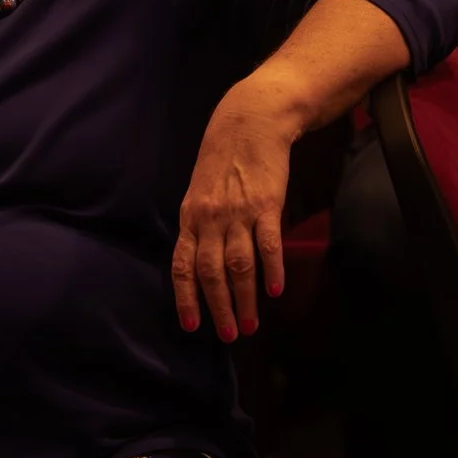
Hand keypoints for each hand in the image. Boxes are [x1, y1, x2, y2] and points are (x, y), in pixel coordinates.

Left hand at [172, 80, 300, 341]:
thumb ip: (200, 226)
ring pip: (238, 265)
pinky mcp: (266, 205)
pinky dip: (271, 269)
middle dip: (218, 308)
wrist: (248, 122)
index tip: (192, 326)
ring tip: (251, 325)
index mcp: (190, 217)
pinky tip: (275, 291)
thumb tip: (200, 263)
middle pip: (210, 272)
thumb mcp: (200, 192)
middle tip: (229, 335)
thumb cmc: (223, 159)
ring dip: (244, 298)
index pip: (182, 265)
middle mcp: (209, 218)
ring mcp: (237, 212)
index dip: (186, 297)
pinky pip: (268, 243)